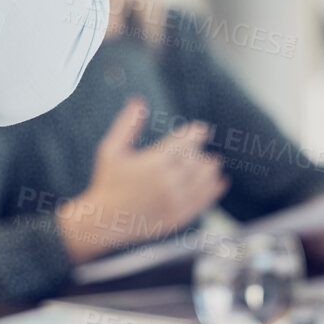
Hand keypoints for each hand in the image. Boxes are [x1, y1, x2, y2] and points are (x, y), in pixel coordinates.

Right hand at [55, 97, 229, 263]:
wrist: (103, 221)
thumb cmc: (106, 182)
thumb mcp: (111, 150)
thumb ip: (127, 125)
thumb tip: (138, 101)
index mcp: (154, 162)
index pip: (184, 142)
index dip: (196, 133)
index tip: (201, 129)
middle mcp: (168, 182)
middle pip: (196, 160)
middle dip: (200, 151)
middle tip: (201, 147)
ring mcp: (174, 201)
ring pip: (203, 180)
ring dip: (210, 169)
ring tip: (214, 162)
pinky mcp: (177, 217)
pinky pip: (202, 202)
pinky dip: (214, 190)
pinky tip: (220, 182)